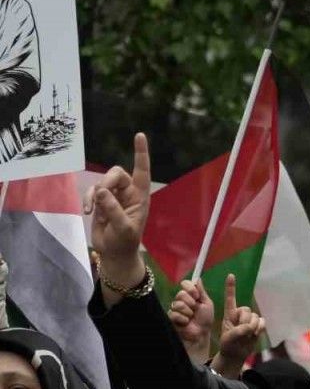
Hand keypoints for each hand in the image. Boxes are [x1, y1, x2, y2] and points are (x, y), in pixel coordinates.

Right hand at [86, 133, 150, 265]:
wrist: (114, 253)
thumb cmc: (125, 242)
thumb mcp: (123, 228)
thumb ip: (113, 209)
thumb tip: (101, 190)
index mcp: (140, 197)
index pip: (142, 171)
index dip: (141, 154)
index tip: (139, 136)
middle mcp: (128, 193)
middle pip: (116, 173)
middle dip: (107, 181)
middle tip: (101, 195)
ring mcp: (114, 196)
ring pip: (102, 182)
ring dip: (95, 194)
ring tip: (93, 211)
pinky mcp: (101, 201)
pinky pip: (92, 191)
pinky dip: (88, 199)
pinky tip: (88, 212)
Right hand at [169, 279, 214, 362]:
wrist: (201, 334)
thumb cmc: (205, 320)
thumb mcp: (206, 304)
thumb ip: (201, 292)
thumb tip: (198, 279)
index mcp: (190, 296)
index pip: (185, 284)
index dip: (189, 287)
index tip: (196, 295)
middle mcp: (181, 300)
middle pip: (180, 293)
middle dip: (190, 302)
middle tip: (195, 309)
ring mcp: (174, 309)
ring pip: (177, 304)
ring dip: (187, 312)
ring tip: (191, 317)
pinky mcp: (170, 318)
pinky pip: (174, 314)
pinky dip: (183, 319)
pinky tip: (186, 323)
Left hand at [214, 274, 265, 376]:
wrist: (237, 353)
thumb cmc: (228, 344)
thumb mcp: (228, 338)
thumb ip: (238, 331)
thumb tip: (250, 327)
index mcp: (229, 314)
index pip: (230, 298)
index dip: (231, 287)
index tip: (230, 275)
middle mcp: (240, 314)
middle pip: (246, 310)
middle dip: (244, 321)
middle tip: (240, 332)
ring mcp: (249, 319)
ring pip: (255, 317)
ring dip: (251, 327)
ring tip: (246, 335)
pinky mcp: (258, 325)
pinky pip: (262, 322)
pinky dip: (259, 329)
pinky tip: (254, 334)